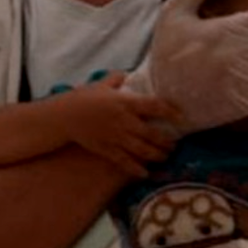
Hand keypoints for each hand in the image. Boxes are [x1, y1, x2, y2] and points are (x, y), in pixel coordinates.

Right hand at [62, 73, 179, 177]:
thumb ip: (117, 79)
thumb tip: (127, 74)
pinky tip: (146, 173)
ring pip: (142, 150)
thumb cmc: (84, 98)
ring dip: (157, 156)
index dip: (171, 112)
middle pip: (152, 134)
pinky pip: (125, 162)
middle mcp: (124, 121)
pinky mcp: (107, 150)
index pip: (154, 106)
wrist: (64, 116)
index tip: (182, 118)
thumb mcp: (102, 84)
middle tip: (176, 144)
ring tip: (166, 157)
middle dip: (167, 142)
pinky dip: (137, 169)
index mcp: (125, 102)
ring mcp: (116, 138)